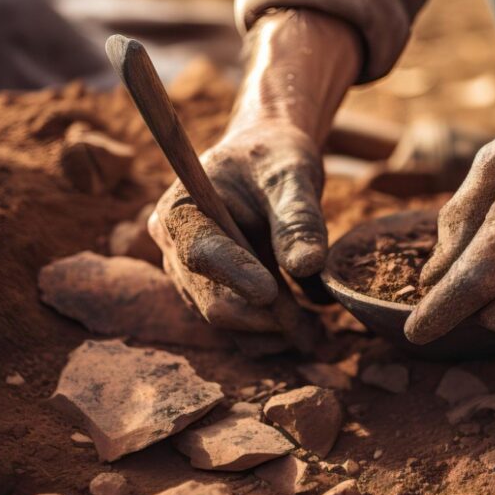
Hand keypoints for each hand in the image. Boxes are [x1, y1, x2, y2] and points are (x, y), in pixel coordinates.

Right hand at [150, 122, 324, 331]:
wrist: (268, 161)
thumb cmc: (274, 158)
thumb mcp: (292, 175)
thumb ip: (298, 217)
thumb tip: (306, 265)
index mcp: (181, 209)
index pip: (200, 251)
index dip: (234, 274)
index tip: (272, 292)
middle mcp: (176, 248)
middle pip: (212, 300)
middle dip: (265, 317)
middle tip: (315, 329)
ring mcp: (191, 277)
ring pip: (228, 323)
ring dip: (273, 333)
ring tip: (318, 332)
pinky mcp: (213, 295)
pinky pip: (239, 329)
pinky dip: (273, 335)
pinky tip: (308, 329)